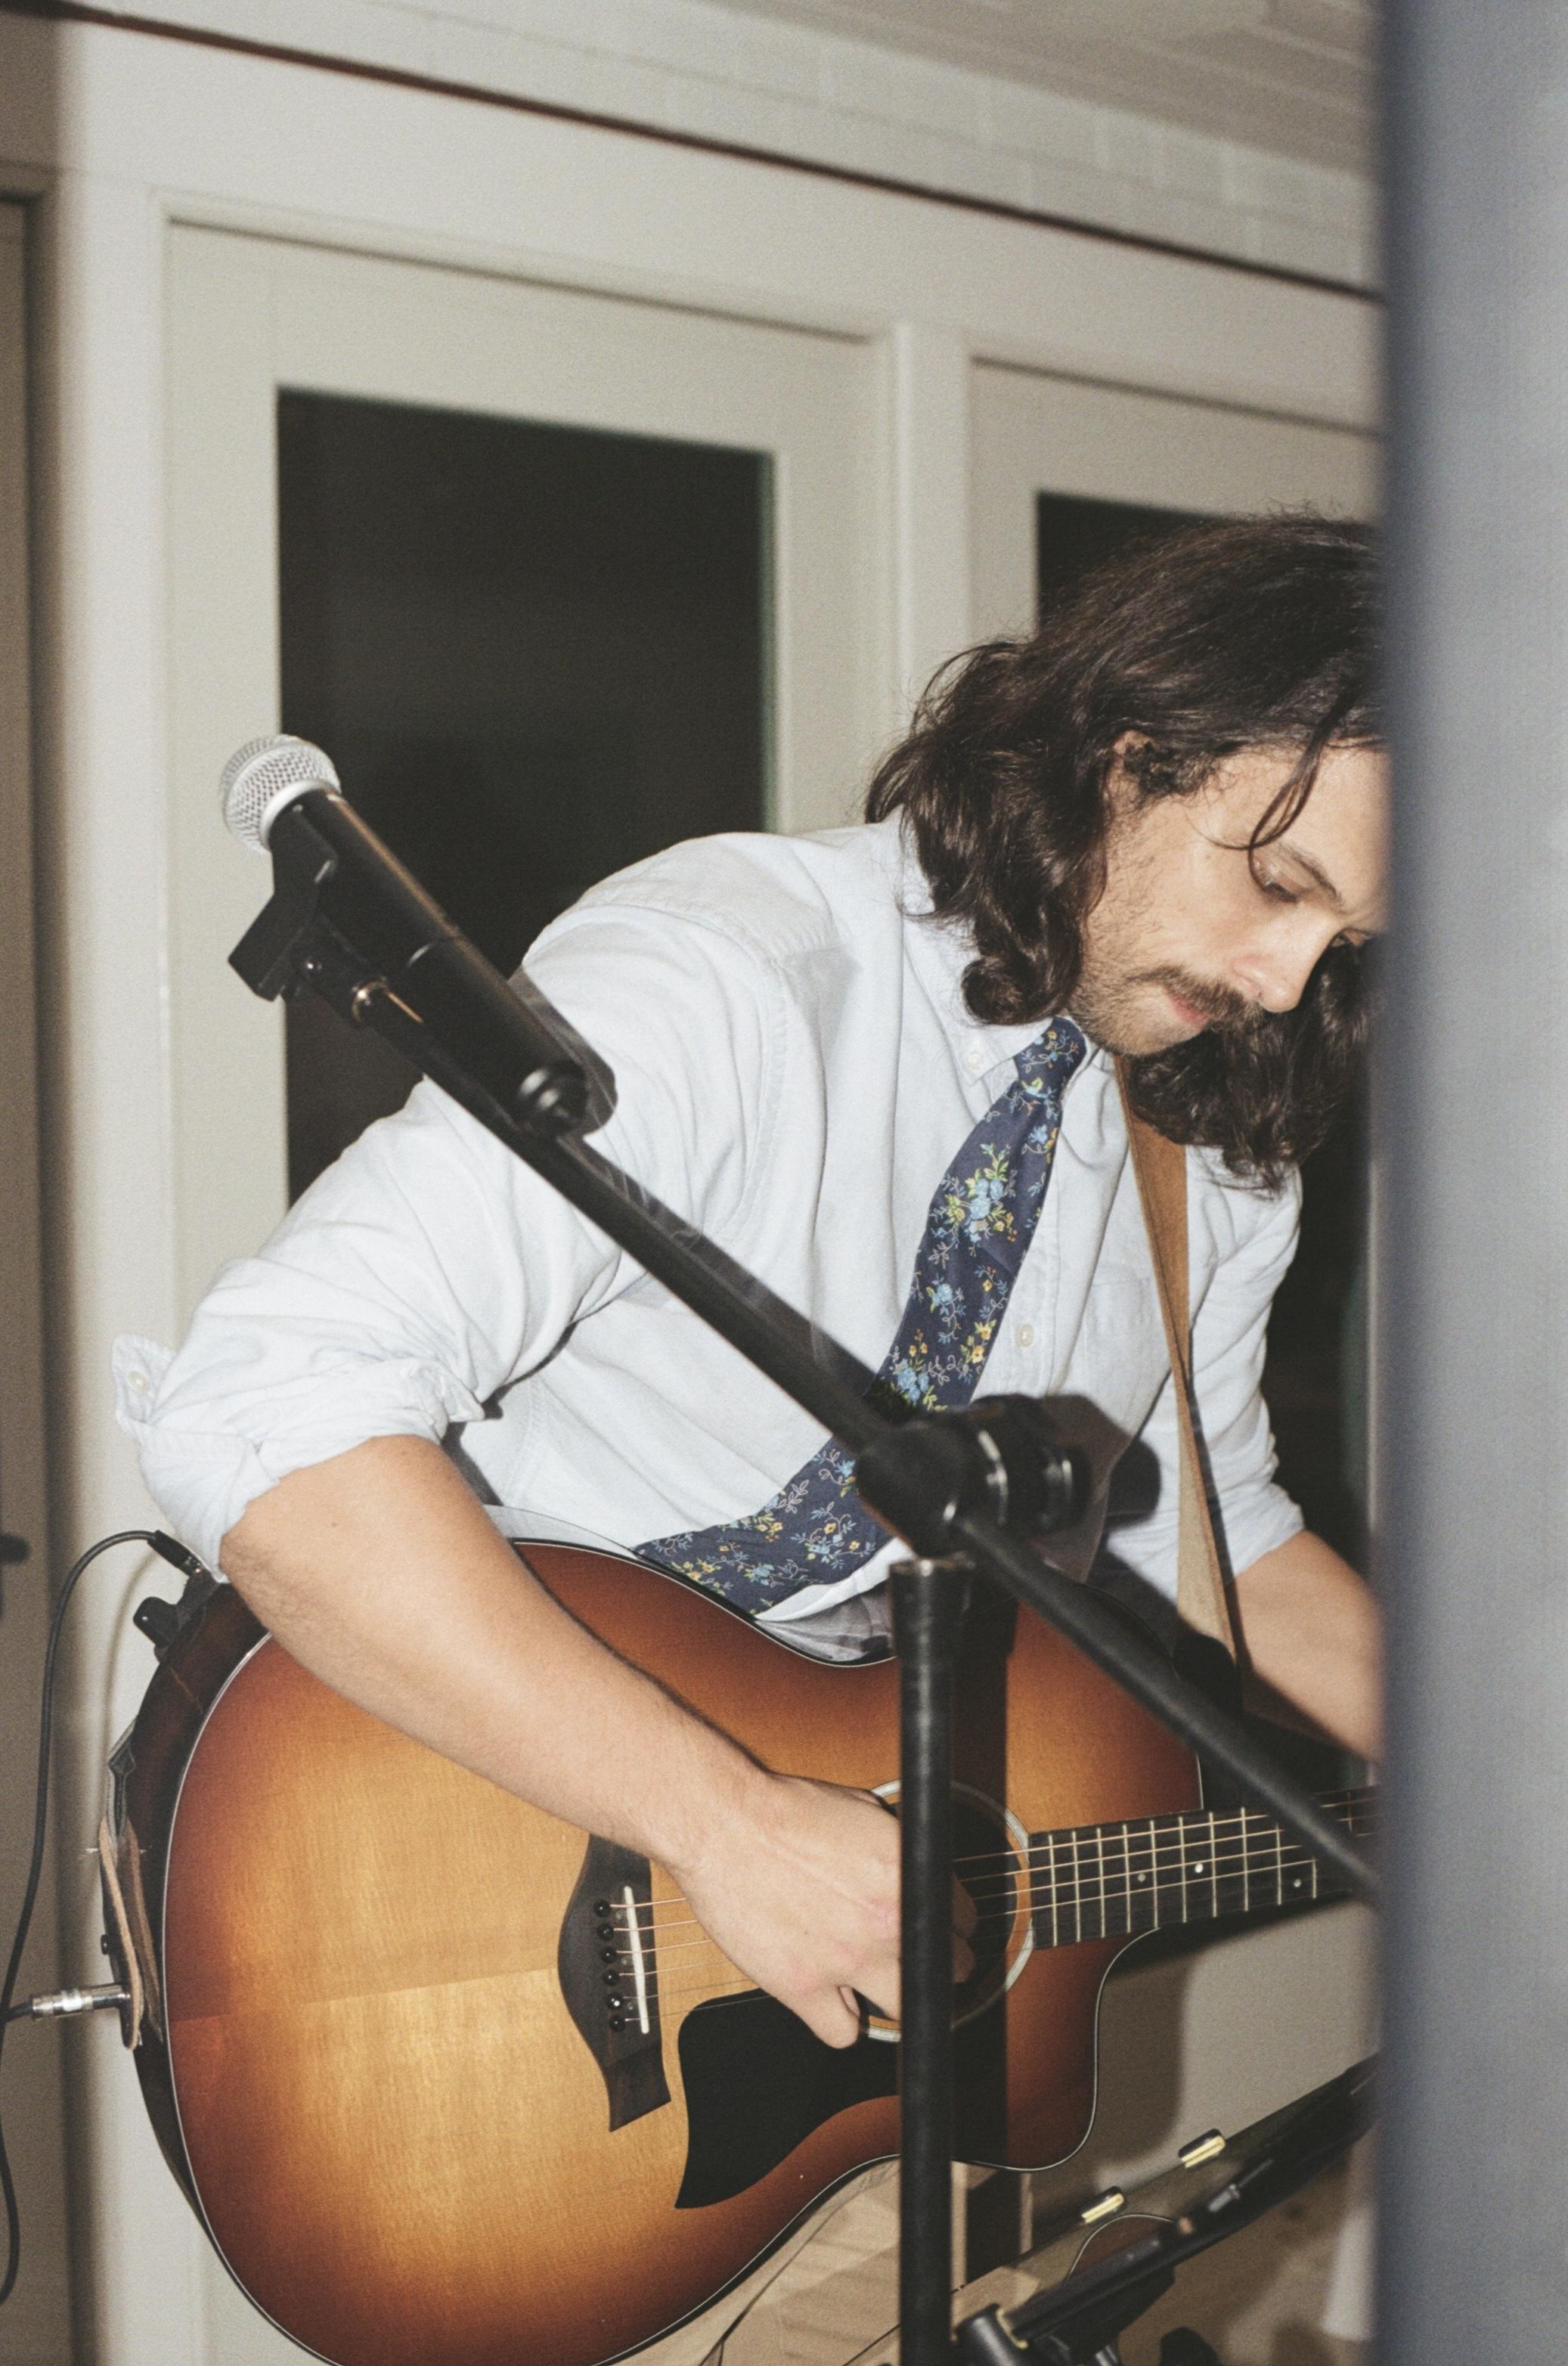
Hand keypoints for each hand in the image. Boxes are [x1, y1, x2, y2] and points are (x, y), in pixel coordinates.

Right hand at [673, 1773, 974, 2049]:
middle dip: (942, 1963)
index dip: (952, 1922)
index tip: (945, 1927)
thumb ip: (898, 1854)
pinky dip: (839, 2021)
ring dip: (898, 1997)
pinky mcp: (803, 1987)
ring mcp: (846, 1960)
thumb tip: (919, 1874)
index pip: (962, 1918)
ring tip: (883, 1983)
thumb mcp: (864, 1812)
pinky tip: (833, 2001)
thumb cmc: (785, 1810)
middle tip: (924, 1957)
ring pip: (905, 2009)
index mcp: (907, 1873)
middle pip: (948, 1969)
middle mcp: (886, 1922)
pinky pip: (842, 2033)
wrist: (723, 1825)